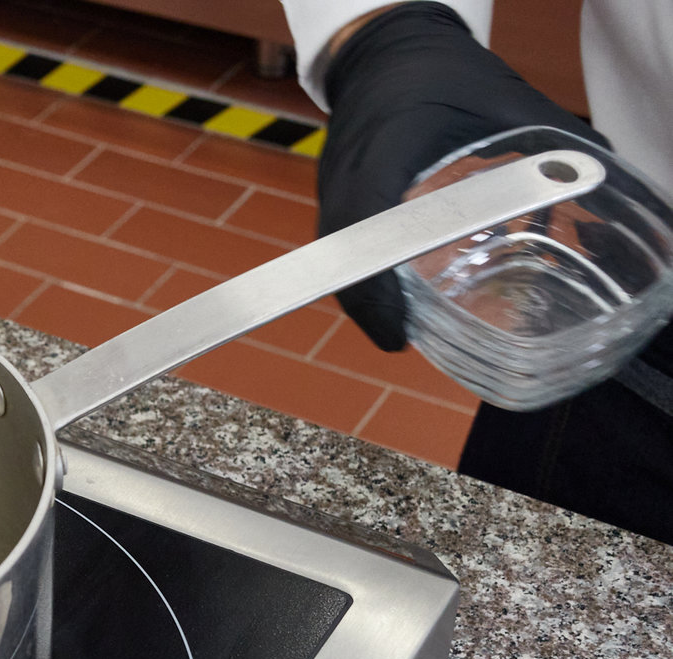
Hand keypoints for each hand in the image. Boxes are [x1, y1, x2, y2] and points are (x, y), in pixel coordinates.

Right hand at [317, 2, 605, 349]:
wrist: (384, 47)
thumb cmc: (438, 68)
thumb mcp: (499, 96)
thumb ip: (551, 134)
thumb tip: (600, 169)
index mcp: (383, 153)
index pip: (365, 234)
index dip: (373, 294)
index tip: (397, 333)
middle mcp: (346, 175)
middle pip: (340, 258)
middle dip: (366, 305)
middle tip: (401, 337)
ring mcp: (332, 184)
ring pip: (336, 253)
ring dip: (361, 289)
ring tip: (397, 320)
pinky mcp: (334, 190)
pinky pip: (340, 240)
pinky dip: (361, 266)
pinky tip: (393, 281)